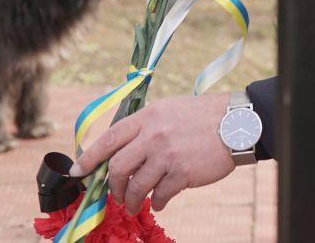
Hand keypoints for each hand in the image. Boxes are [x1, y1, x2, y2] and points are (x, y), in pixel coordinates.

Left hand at [70, 93, 236, 212]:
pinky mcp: (182, 173)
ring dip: (133, 200)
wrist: (236, 122)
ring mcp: (167, 155)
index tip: (78, 172)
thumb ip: (145, 127)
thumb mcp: (169, 110)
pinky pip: (161, 195)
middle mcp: (153, 135)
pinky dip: (158, 202)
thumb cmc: (202, 116)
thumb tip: (121, 152)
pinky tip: (162, 201)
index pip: (109, 138)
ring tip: (137, 204)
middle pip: (118, 168)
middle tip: (118, 195)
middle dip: (114, 187)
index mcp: (148, 117)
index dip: (89, 158)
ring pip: (137, 187)